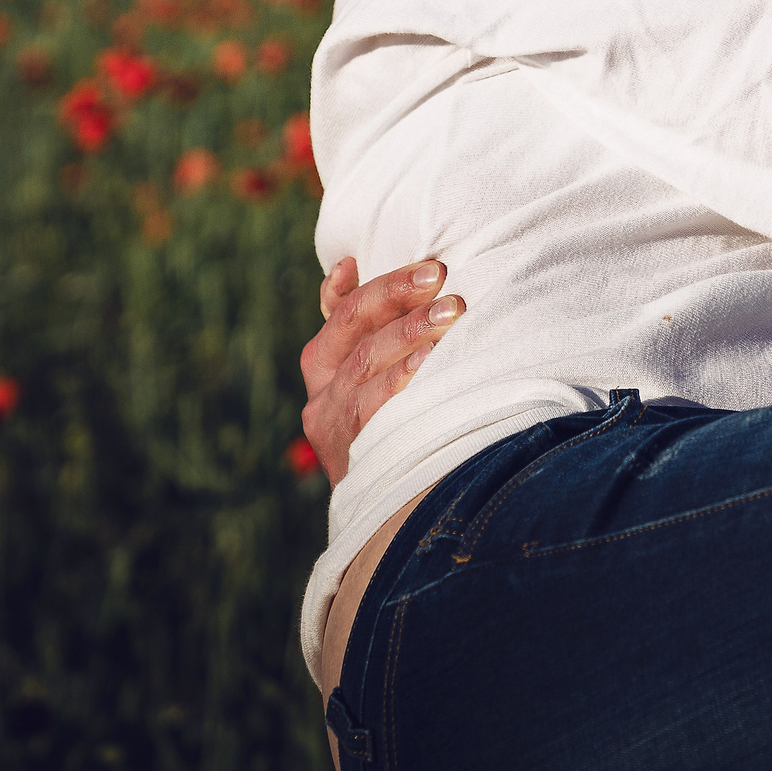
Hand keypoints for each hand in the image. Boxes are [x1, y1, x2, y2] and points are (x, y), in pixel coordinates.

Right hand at [299, 257, 463, 485]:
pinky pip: (371, 406)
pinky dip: (400, 379)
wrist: (380, 509)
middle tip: (438, 274)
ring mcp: (331, 418)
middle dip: (397, 293)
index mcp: (324, 362)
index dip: (373, 280)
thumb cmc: (386, 428)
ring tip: (450, 310)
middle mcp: (321, 387)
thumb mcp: (369, 380)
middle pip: (352, 324)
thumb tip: (352, 267)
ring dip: (411, 330)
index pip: (341, 309)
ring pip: (366, 360)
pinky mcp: (347, 448)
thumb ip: (369, 331)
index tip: (407, 261)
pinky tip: (430, 361)